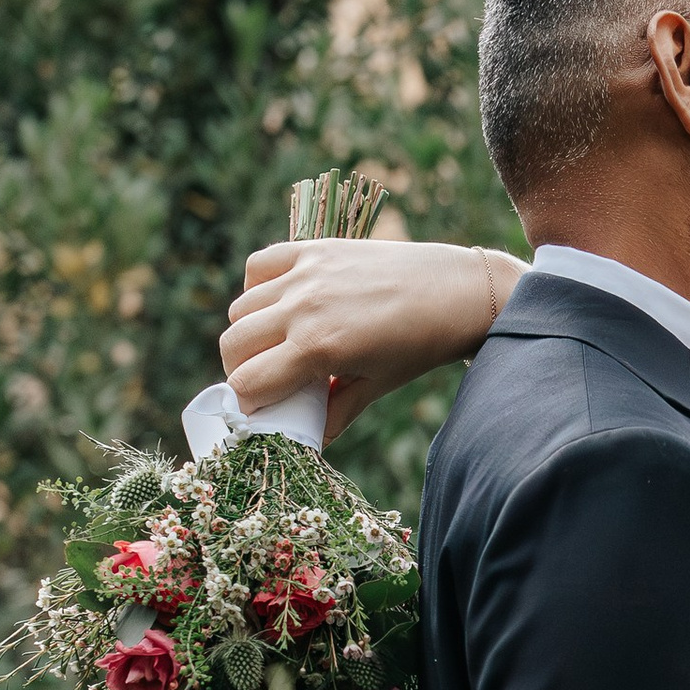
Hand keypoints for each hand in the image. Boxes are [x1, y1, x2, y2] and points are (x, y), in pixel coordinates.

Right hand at [222, 236, 518, 437]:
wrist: (457, 291)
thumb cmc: (420, 345)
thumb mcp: (376, 386)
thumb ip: (336, 413)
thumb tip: (308, 440)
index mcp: (318, 347)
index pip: (247, 382)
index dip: (248, 401)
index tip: (261, 406)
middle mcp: (303, 308)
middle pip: (233, 344)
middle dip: (241, 370)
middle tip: (264, 378)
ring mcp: (306, 275)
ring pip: (241, 308)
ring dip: (249, 332)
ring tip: (276, 343)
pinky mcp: (315, 249)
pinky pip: (260, 265)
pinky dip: (257, 286)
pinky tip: (280, 302)